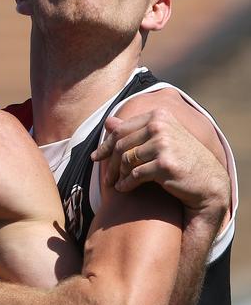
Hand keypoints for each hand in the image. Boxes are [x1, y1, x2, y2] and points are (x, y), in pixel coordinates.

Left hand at [92, 110, 229, 217]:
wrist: (209, 182)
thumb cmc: (182, 158)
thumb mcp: (160, 139)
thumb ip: (134, 130)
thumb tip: (108, 122)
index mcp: (158, 115)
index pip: (121, 130)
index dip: (105, 145)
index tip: (96, 157)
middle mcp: (161, 126)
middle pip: (121, 145)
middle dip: (110, 163)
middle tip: (106, 177)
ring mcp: (163, 144)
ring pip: (126, 160)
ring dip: (118, 175)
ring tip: (116, 183)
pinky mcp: (165, 164)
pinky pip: (135, 174)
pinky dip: (126, 183)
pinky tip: (123, 188)